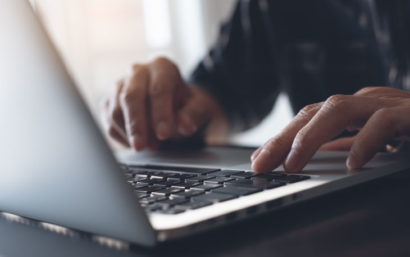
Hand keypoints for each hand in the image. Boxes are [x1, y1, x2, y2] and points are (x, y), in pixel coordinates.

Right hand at [104, 57, 227, 150]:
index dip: (160, 113)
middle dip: (137, 125)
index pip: (158, 88)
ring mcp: (120, 85)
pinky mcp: (108, 102)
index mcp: (162, 67)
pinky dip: (121, 137)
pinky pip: (108, 121)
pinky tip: (136, 144)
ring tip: (149, 147)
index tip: (163, 134)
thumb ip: (194, 115)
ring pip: (115, 109)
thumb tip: (185, 126)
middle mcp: (138, 71)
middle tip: (143, 146)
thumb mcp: (201, 109)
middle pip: (131, 96)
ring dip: (130, 133)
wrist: (176, 108)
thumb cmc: (188, 107)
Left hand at [251, 87, 409, 172]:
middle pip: (313, 111)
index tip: (258, 161)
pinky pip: (383, 122)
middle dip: (282, 138)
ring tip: (292, 164)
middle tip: (261, 163)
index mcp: (351, 108)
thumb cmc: (408, 133)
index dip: (279, 138)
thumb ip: (341, 147)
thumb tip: (302, 162)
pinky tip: (350, 163)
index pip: (305, 118)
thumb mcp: (368, 142)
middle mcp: (364, 102)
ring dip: (310, 137)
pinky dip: (364, 141)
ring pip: (339, 109)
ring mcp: (386, 104)